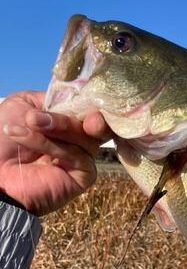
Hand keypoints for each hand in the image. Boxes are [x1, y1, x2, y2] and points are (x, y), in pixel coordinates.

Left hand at [0, 91, 114, 216]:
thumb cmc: (2, 140)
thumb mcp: (23, 104)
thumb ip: (51, 97)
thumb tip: (76, 92)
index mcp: (69, 123)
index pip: (91, 109)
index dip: (90, 101)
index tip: (81, 94)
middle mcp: (80, 141)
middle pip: (96, 123)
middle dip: (79, 115)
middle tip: (62, 111)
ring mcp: (83, 159)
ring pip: (86, 137)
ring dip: (56, 126)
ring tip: (29, 122)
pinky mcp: (84, 176)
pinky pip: (77, 155)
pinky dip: (51, 145)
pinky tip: (26, 138)